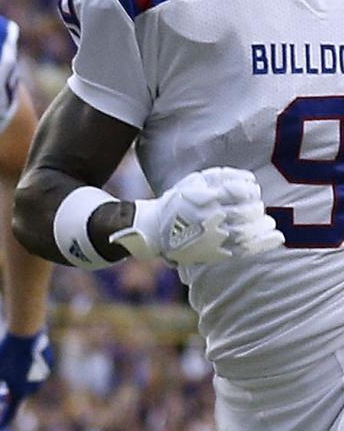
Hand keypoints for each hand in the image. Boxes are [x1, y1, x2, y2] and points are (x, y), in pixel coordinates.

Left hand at [0, 328, 52, 430]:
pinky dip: (26, 364)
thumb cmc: (7, 354)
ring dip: (17, 374)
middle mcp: (33, 388)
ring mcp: (42, 377)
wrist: (26, 333)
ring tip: (11, 357)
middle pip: (17, 394)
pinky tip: (22, 351)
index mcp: (20, 392)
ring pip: (26, 380)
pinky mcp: (47, 365)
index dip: (2, 423)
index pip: (10, 413)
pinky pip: (33, 368)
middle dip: (8, 390)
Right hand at [110, 167, 283, 265]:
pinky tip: (277, 237)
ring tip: (268, 222)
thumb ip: (220, 177)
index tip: (252, 190)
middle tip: (257, 207)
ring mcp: (212, 238)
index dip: (250, 190)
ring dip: (263, 226)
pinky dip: (264, 243)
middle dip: (256, 208)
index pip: (238, 192)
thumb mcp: (192, 182)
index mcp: (203, 199)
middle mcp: (209, 218)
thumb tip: (250, 179)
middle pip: (245, 212)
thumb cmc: (177, 202)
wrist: (154, 231)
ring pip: (247, 231)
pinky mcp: (214, 253)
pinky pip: (244, 249)